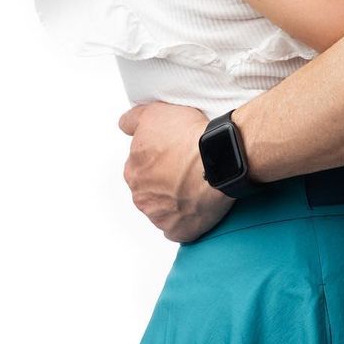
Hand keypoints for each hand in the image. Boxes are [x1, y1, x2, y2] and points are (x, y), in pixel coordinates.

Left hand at [119, 102, 231, 242]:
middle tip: (187, 168)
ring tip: (198, 185)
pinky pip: (178, 229)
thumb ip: (133, 120)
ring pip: (163, 209)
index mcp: (133, 170)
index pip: (139, 165)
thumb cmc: (190, 137)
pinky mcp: (178, 230)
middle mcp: (141, 195)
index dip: (157, 157)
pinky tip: (197, 207)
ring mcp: (159, 216)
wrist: (218, 158)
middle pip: (149, 189)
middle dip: (164, 180)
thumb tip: (125, 125)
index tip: (173, 152)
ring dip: (175, 200)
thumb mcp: (155, 113)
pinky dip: (185, 220)